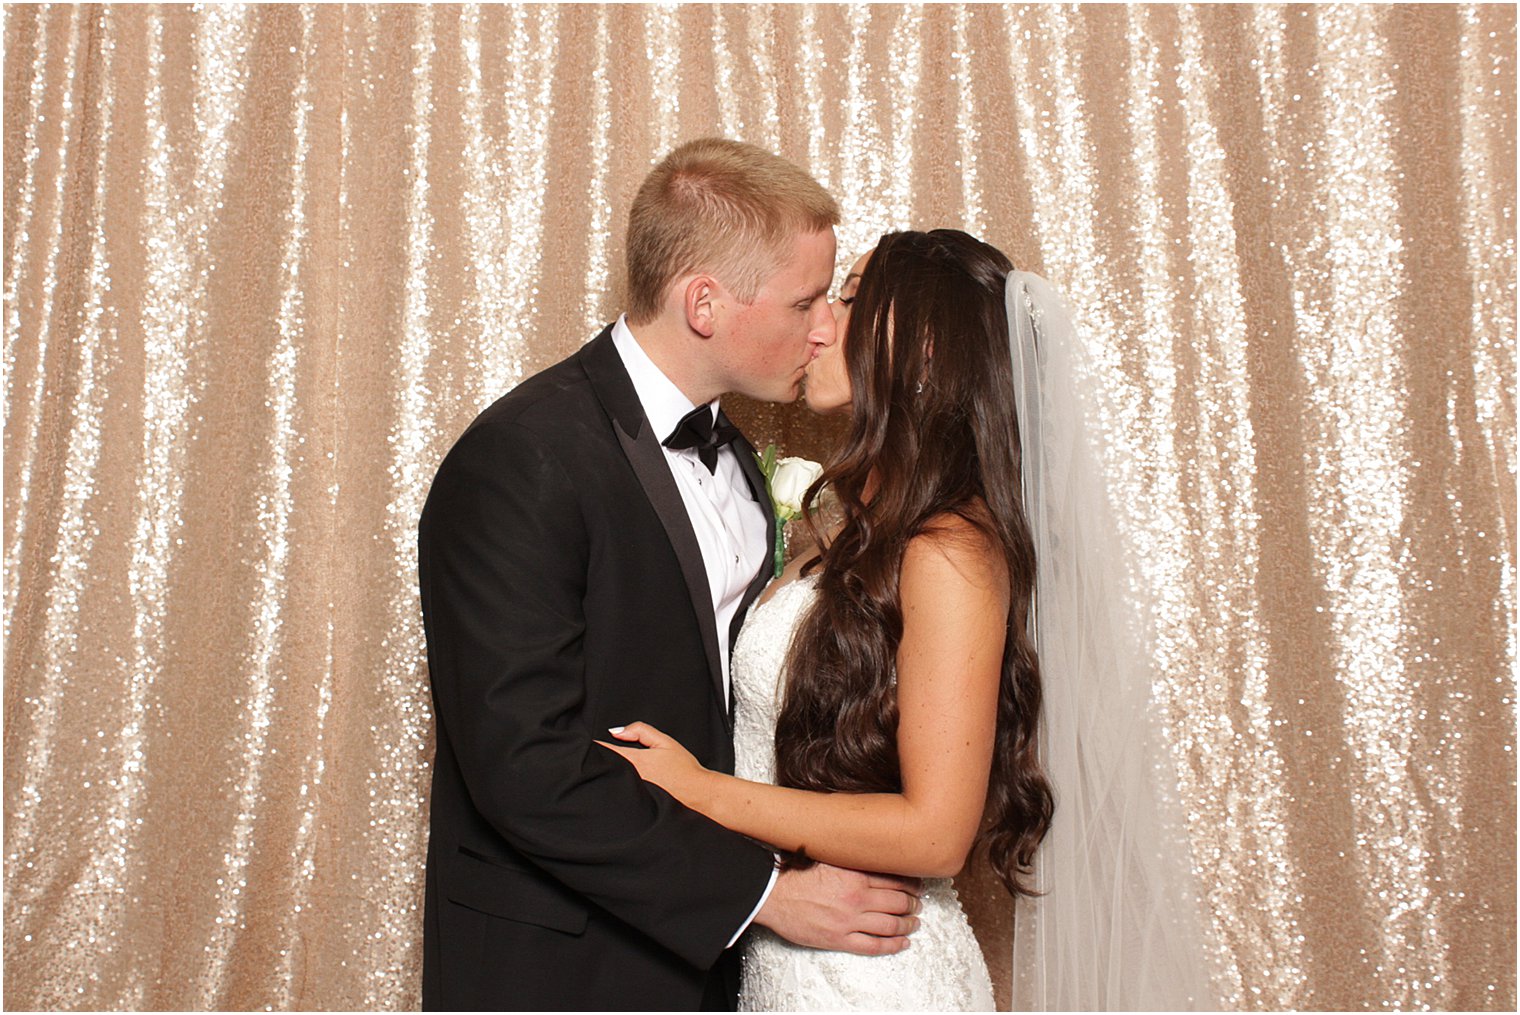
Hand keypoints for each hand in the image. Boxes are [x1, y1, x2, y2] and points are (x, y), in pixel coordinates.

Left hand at [598, 721, 709, 807]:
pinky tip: (622, 786)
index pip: (605, 752)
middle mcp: (630, 779)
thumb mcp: (665, 742)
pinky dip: (616, 789)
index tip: (588, 744)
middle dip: (599, 762)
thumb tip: (616, 731)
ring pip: (609, 782)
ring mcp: (631, 794)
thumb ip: (641, 731)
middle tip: (595, 757)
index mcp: (635, 761)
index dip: (595, 747)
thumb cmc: (684, 769)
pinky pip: (619, 795)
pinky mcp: (634, 806)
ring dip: (606, 775)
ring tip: (607, 771)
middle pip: (604, 768)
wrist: (697, 793)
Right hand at [753, 862, 922, 955]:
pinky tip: (902, 943)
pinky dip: (892, 946)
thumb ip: (850, 856)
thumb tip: (865, 847)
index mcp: (854, 875)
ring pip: (891, 925)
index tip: (916, 883)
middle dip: (913, 903)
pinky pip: (874, 946)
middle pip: (898, 901)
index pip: (894, 878)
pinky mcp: (840, 939)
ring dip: (908, 924)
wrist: (771, 895)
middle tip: (918, 903)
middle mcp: (857, 898)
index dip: (910, 882)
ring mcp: (850, 921)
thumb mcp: (827, 856)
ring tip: (915, 922)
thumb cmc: (794, 874)